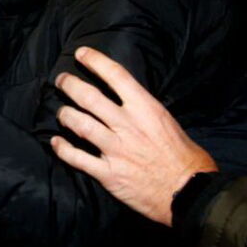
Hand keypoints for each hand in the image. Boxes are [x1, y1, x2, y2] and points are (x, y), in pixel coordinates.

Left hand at [49, 46, 216, 226]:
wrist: (189, 193)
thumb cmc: (185, 157)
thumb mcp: (167, 122)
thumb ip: (143, 111)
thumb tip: (126, 102)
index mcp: (145, 108)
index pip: (116, 75)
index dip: (95, 61)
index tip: (81, 53)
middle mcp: (126, 125)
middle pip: (89, 97)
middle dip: (70, 85)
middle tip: (61, 80)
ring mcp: (115, 149)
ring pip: (79, 123)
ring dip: (65, 114)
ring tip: (61, 112)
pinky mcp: (108, 173)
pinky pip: (77, 157)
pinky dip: (63, 148)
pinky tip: (57, 142)